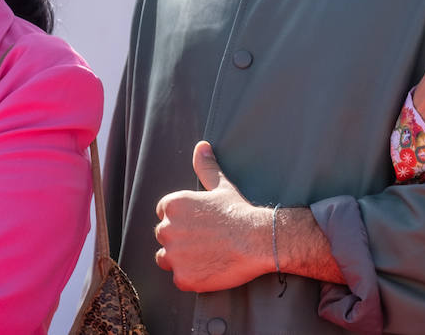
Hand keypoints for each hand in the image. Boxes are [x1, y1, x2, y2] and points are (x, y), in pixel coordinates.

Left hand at [154, 142, 268, 291]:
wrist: (260, 239)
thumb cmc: (240, 212)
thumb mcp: (222, 186)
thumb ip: (206, 168)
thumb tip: (201, 146)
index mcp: (173, 205)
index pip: (164, 213)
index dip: (184, 218)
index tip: (201, 222)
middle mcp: (167, 229)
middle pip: (165, 235)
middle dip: (181, 238)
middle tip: (208, 238)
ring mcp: (173, 255)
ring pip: (167, 258)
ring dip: (182, 258)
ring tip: (208, 253)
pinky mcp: (182, 277)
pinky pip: (180, 278)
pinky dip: (193, 276)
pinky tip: (211, 266)